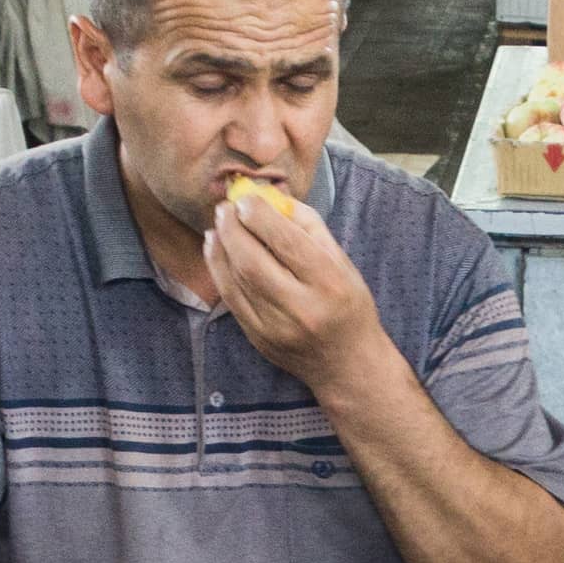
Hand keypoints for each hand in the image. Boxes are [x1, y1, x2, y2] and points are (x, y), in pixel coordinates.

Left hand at [205, 181, 392, 396]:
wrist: (347, 364)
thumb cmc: (348, 305)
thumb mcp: (343, 263)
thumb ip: (309, 228)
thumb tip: (271, 199)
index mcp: (329, 284)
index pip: (287, 243)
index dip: (260, 216)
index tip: (246, 198)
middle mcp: (302, 308)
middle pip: (254, 262)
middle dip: (233, 229)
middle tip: (225, 208)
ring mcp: (276, 328)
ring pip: (237, 280)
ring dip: (221, 247)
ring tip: (218, 224)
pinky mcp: (259, 339)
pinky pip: (230, 299)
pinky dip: (218, 269)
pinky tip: (215, 249)